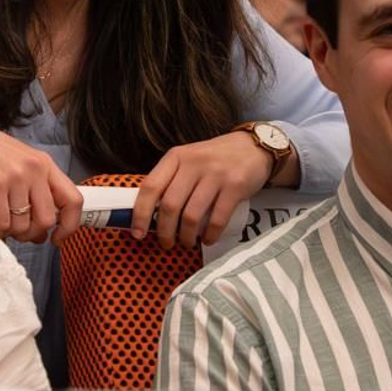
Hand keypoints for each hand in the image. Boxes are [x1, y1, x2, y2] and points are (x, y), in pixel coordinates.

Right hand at [0, 126, 83, 245]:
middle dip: (32, 233)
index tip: (58, 237)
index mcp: (45, 164)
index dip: (70, 226)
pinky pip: (1, 224)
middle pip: (46, 220)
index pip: (73, 200)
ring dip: (10, 231)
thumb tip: (41, 235)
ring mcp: (15, 177)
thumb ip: (36, 195)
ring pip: (21, 226)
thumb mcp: (22, 164)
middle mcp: (34, 170)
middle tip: (19, 230)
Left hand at [132, 131, 274, 248]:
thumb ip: (172, 179)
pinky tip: (208, 239)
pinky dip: (210, 235)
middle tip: (167, 244)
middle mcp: (194, 163)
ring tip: (187, 243)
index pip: (150, 186)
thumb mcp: (189, 158)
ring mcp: (216, 174)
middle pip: (170, 205)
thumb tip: (150, 214)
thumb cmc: (216, 158)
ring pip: (191, 216)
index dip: (140, 213)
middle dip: (165, 232)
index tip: (137, 233)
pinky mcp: (235, 186)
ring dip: (186, 237)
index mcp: (176, 156)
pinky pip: (217, 218)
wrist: (254, 146)